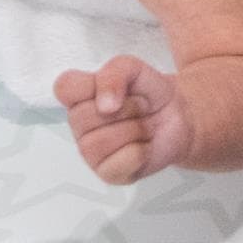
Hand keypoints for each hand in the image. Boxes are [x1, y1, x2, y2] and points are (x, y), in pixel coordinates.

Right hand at [53, 54, 193, 184]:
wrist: (179, 118)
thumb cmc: (150, 94)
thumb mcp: (134, 69)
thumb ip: (114, 73)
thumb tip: (104, 106)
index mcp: (79, 97)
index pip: (64, 88)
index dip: (89, 87)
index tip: (116, 89)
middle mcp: (79, 125)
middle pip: (84, 117)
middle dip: (124, 108)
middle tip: (138, 108)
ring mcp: (90, 152)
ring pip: (101, 142)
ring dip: (133, 130)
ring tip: (142, 127)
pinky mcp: (108, 173)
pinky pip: (119, 162)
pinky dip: (140, 151)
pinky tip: (144, 145)